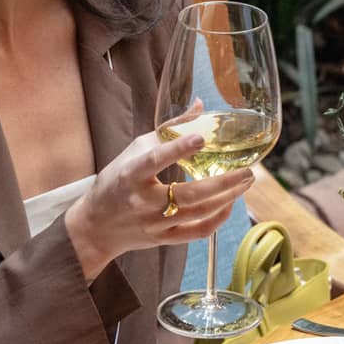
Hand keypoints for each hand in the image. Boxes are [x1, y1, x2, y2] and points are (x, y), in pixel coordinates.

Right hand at [64, 131, 254, 279]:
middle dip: (223, 183)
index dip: (177, 149)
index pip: (154, 160)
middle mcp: (142, 201)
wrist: (95, 225)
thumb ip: (169, 130)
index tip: (201, 137)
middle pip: (188, 194)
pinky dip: (217, 219)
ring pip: (197, 213)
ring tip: (246, 182)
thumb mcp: (136, 150)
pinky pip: (196, 232)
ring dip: (227, 198)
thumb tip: (199, 105)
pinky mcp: (162, 239)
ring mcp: (154, 223)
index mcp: (131, 174)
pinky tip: (230, 204)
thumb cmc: (117, 180)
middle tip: (248, 170)